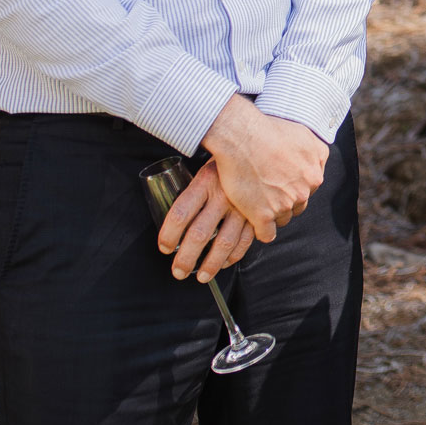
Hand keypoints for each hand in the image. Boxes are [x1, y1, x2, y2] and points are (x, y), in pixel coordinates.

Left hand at [157, 160, 256, 281]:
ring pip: (224, 242)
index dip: (169, 235)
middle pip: (199, 234)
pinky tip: (226, 262)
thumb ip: (195, 192)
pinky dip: (235, 255)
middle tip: (178, 271)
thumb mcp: (206, 169)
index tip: (164, 248)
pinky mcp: (258, 213)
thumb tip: (177, 220)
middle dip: (186, 258)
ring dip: (211, 264)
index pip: (180, 213)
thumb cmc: (228, 161)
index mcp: (204, 182)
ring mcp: (242, 206)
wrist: (260, 148)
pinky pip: (246, 240)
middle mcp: (223, 195)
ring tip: (202, 276)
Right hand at [200, 94, 327, 242]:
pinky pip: (267, 234)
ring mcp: (284, 204)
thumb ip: (317, 152)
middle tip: (266, 190)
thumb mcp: (305, 134)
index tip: (279, 181)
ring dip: (272, 213)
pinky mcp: (263, 215)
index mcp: (316, 173)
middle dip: (285, 200)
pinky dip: (261, 230)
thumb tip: (319, 161)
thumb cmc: (268, 129)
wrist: (242, 135)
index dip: (292, 186)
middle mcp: (305, 190)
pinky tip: (254, 222)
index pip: (308, 189)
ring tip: (256, 201)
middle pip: (297, 205)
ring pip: (283, 219)